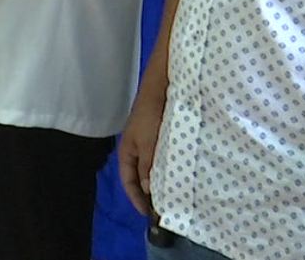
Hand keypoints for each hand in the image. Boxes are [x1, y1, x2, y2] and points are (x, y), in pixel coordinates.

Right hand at [117, 91, 165, 216]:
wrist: (160, 90)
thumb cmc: (149, 117)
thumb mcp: (147, 144)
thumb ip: (147, 167)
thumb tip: (148, 189)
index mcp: (127, 152)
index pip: (128, 180)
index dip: (136, 197)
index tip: (148, 213)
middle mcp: (136, 149)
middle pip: (139, 176)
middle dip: (148, 192)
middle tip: (162, 208)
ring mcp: (148, 143)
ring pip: (151, 168)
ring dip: (159, 181)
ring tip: (171, 194)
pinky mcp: (160, 137)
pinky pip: (161, 158)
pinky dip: (167, 169)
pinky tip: (177, 174)